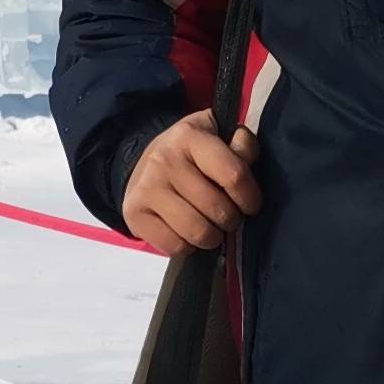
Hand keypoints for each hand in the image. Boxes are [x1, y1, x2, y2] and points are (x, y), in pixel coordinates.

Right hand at [120, 110, 259, 252]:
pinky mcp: (133, 214)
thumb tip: (245, 154)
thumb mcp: (217, 140)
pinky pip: (175, 246)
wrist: (144, 167)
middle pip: (218, 209)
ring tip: (209, 226)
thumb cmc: (190, 157)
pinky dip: (187, 246)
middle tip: (224, 214)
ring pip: (198, 232)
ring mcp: (146, 187)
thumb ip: (241, 147)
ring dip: (211, 236)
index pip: (233, 175)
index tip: (249, 204)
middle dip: (230, 219)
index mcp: (190, 137)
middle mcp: (164, 159)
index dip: (250, 197)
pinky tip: (185, 232)